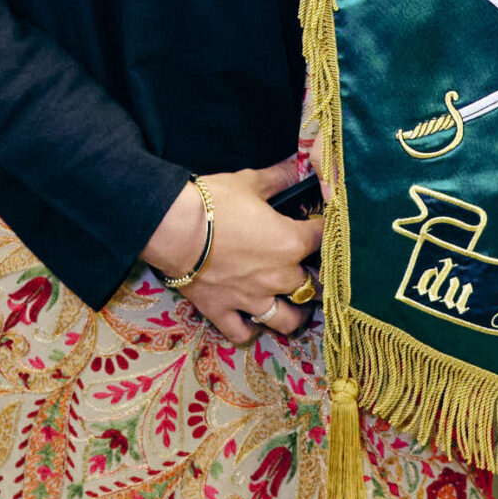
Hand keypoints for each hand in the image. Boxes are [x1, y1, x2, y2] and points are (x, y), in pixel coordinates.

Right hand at [143, 161, 322, 345]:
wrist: (173, 228)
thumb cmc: (214, 202)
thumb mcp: (250, 182)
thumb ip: (279, 177)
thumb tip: (298, 164)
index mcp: (290, 242)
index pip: (322, 238)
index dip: (324, 230)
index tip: (320, 226)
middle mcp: (278, 276)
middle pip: (312, 285)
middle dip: (315, 277)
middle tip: (310, 269)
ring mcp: (252, 299)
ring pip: (287, 320)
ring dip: (296, 314)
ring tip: (297, 306)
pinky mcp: (223, 311)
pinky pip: (243, 333)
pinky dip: (250, 329)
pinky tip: (252, 321)